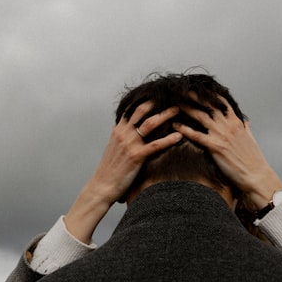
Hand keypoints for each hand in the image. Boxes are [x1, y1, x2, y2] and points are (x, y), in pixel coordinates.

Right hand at [64, 102, 180, 242]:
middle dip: (157, 103)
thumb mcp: (112, 147)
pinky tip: (179, 136)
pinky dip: (169, 139)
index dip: (146, 100)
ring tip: (178, 110)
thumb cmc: (110, 169)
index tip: (159, 95)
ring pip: (150, 123)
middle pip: (142, 111)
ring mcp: (129, 144)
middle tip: (172, 98)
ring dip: (165, 115)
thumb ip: (119, 135)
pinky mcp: (136, 156)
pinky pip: (155, 144)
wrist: (102, 186)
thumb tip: (122, 125)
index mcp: (118, 130)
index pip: (133, 109)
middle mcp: (123, 133)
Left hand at [174, 95, 281, 210]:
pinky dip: (185, 129)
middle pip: (208, 104)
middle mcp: (228, 125)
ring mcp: (221, 134)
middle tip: (182, 89)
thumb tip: (245, 121)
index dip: (209, 93)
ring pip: (200, 116)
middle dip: (194, 95)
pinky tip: (175, 125)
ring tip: (174, 103)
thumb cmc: (254, 160)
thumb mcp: (251, 139)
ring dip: (186, 108)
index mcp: (236, 122)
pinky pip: (196, 135)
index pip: (221, 101)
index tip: (199, 87)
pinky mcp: (215, 146)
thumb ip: (246, 128)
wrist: (256, 175)